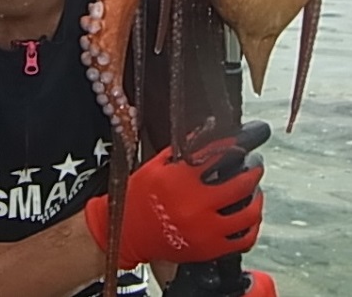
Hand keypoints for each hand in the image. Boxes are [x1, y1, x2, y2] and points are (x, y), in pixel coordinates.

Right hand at [84, 122, 267, 268]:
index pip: (216, 156)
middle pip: (240, 185)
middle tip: (256, 164)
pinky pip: (243, 239)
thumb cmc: (137, 198)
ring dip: (257, 198)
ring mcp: (206, 229)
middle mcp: (197, 204)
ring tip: (256, 190)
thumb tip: (202, 134)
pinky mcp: (210, 249)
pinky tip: (250, 216)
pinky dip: (252, 226)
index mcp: (182, 180)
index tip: (241, 141)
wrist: (127, 232)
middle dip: (253, 171)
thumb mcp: (154, 166)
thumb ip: (179, 150)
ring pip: (248, 214)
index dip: (232, 145)